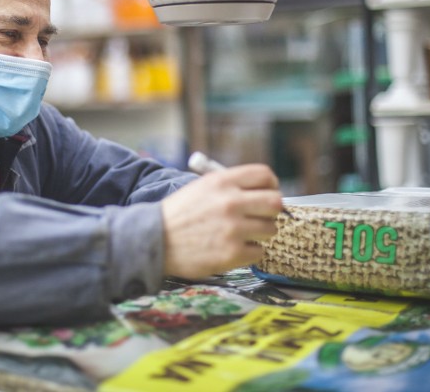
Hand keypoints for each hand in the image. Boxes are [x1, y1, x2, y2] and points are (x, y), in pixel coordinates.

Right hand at [160, 164, 282, 279]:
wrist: (155, 240)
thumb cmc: (180, 214)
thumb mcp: (202, 187)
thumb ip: (231, 185)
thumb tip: (263, 191)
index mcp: (222, 182)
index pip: (265, 175)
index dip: (270, 185)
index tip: (266, 194)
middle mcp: (230, 202)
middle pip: (275, 202)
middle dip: (270, 211)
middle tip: (260, 217)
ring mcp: (233, 229)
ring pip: (270, 229)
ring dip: (259, 233)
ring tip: (242, 235)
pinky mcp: (232, 254)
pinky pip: (259, 252)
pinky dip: (249, 252)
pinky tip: (233, 248)